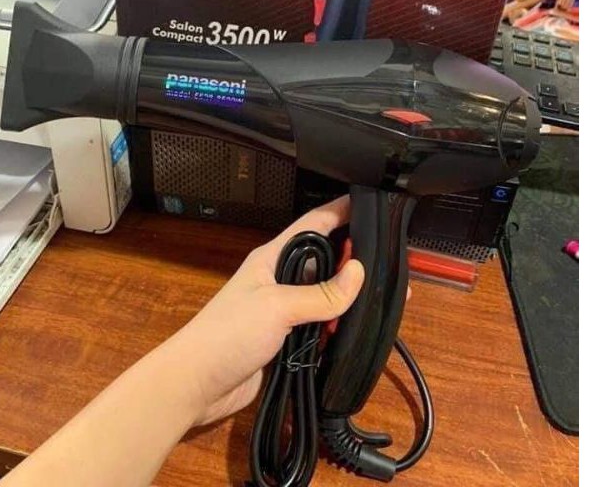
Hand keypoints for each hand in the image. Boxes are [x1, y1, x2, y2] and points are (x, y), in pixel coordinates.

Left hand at [171, 196, 365, 426]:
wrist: (197, 384)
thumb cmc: (228, 334)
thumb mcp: (277, 307)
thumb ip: (320, 294)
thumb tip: (360, 272)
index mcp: (273, 258)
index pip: (313, 224)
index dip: (341, 211)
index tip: (373, 205)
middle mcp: (280, 279)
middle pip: (325, 261)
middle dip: (355, 261)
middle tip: (392, 265)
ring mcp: (283, 310)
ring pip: (325, 296)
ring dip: (349, 299)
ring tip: (384, 302)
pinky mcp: (286, 339)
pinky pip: (320, 326)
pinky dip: (338, 328)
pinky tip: (357, 332)